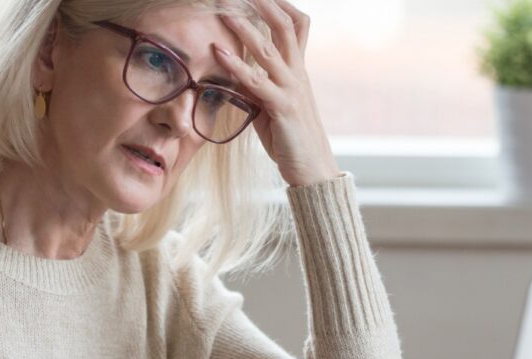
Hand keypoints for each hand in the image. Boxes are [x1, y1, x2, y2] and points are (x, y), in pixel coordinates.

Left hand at [215, 0, 339, 186]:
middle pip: (285, 26)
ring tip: (223, 11)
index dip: (280, 4)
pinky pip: (257, 82)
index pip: (296, 26)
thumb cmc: (289, 138)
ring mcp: (293, 89)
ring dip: (244, 28)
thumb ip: (255, 85)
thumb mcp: (269, 105)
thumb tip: (232, 70)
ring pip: (269, 49)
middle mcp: (298, 74)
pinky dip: (236, 65)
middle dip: (264, 3)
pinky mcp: (283, 108)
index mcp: (298, 70)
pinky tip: (218, 53)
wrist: (312, 169)